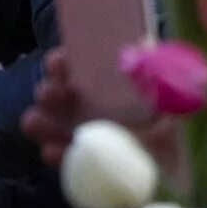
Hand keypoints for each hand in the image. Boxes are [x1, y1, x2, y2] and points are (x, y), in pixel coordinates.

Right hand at [21, 50, 174, 172]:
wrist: (171, 163)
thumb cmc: (168, 121)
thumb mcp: (167, 90)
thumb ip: (155, 69)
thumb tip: (142, 43)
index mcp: (100, 83)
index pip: (74, 67)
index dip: (61, 62)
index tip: (58, 62)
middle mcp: (83, 105)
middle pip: (55, 94)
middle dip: (47, 91)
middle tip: (48, 92)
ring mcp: (75, 134)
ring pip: (47, 125)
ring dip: (38, 121)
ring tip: (35, 121)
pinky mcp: (76, 162)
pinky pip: (59, 157)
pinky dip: (54, 154)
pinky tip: (54, 151)